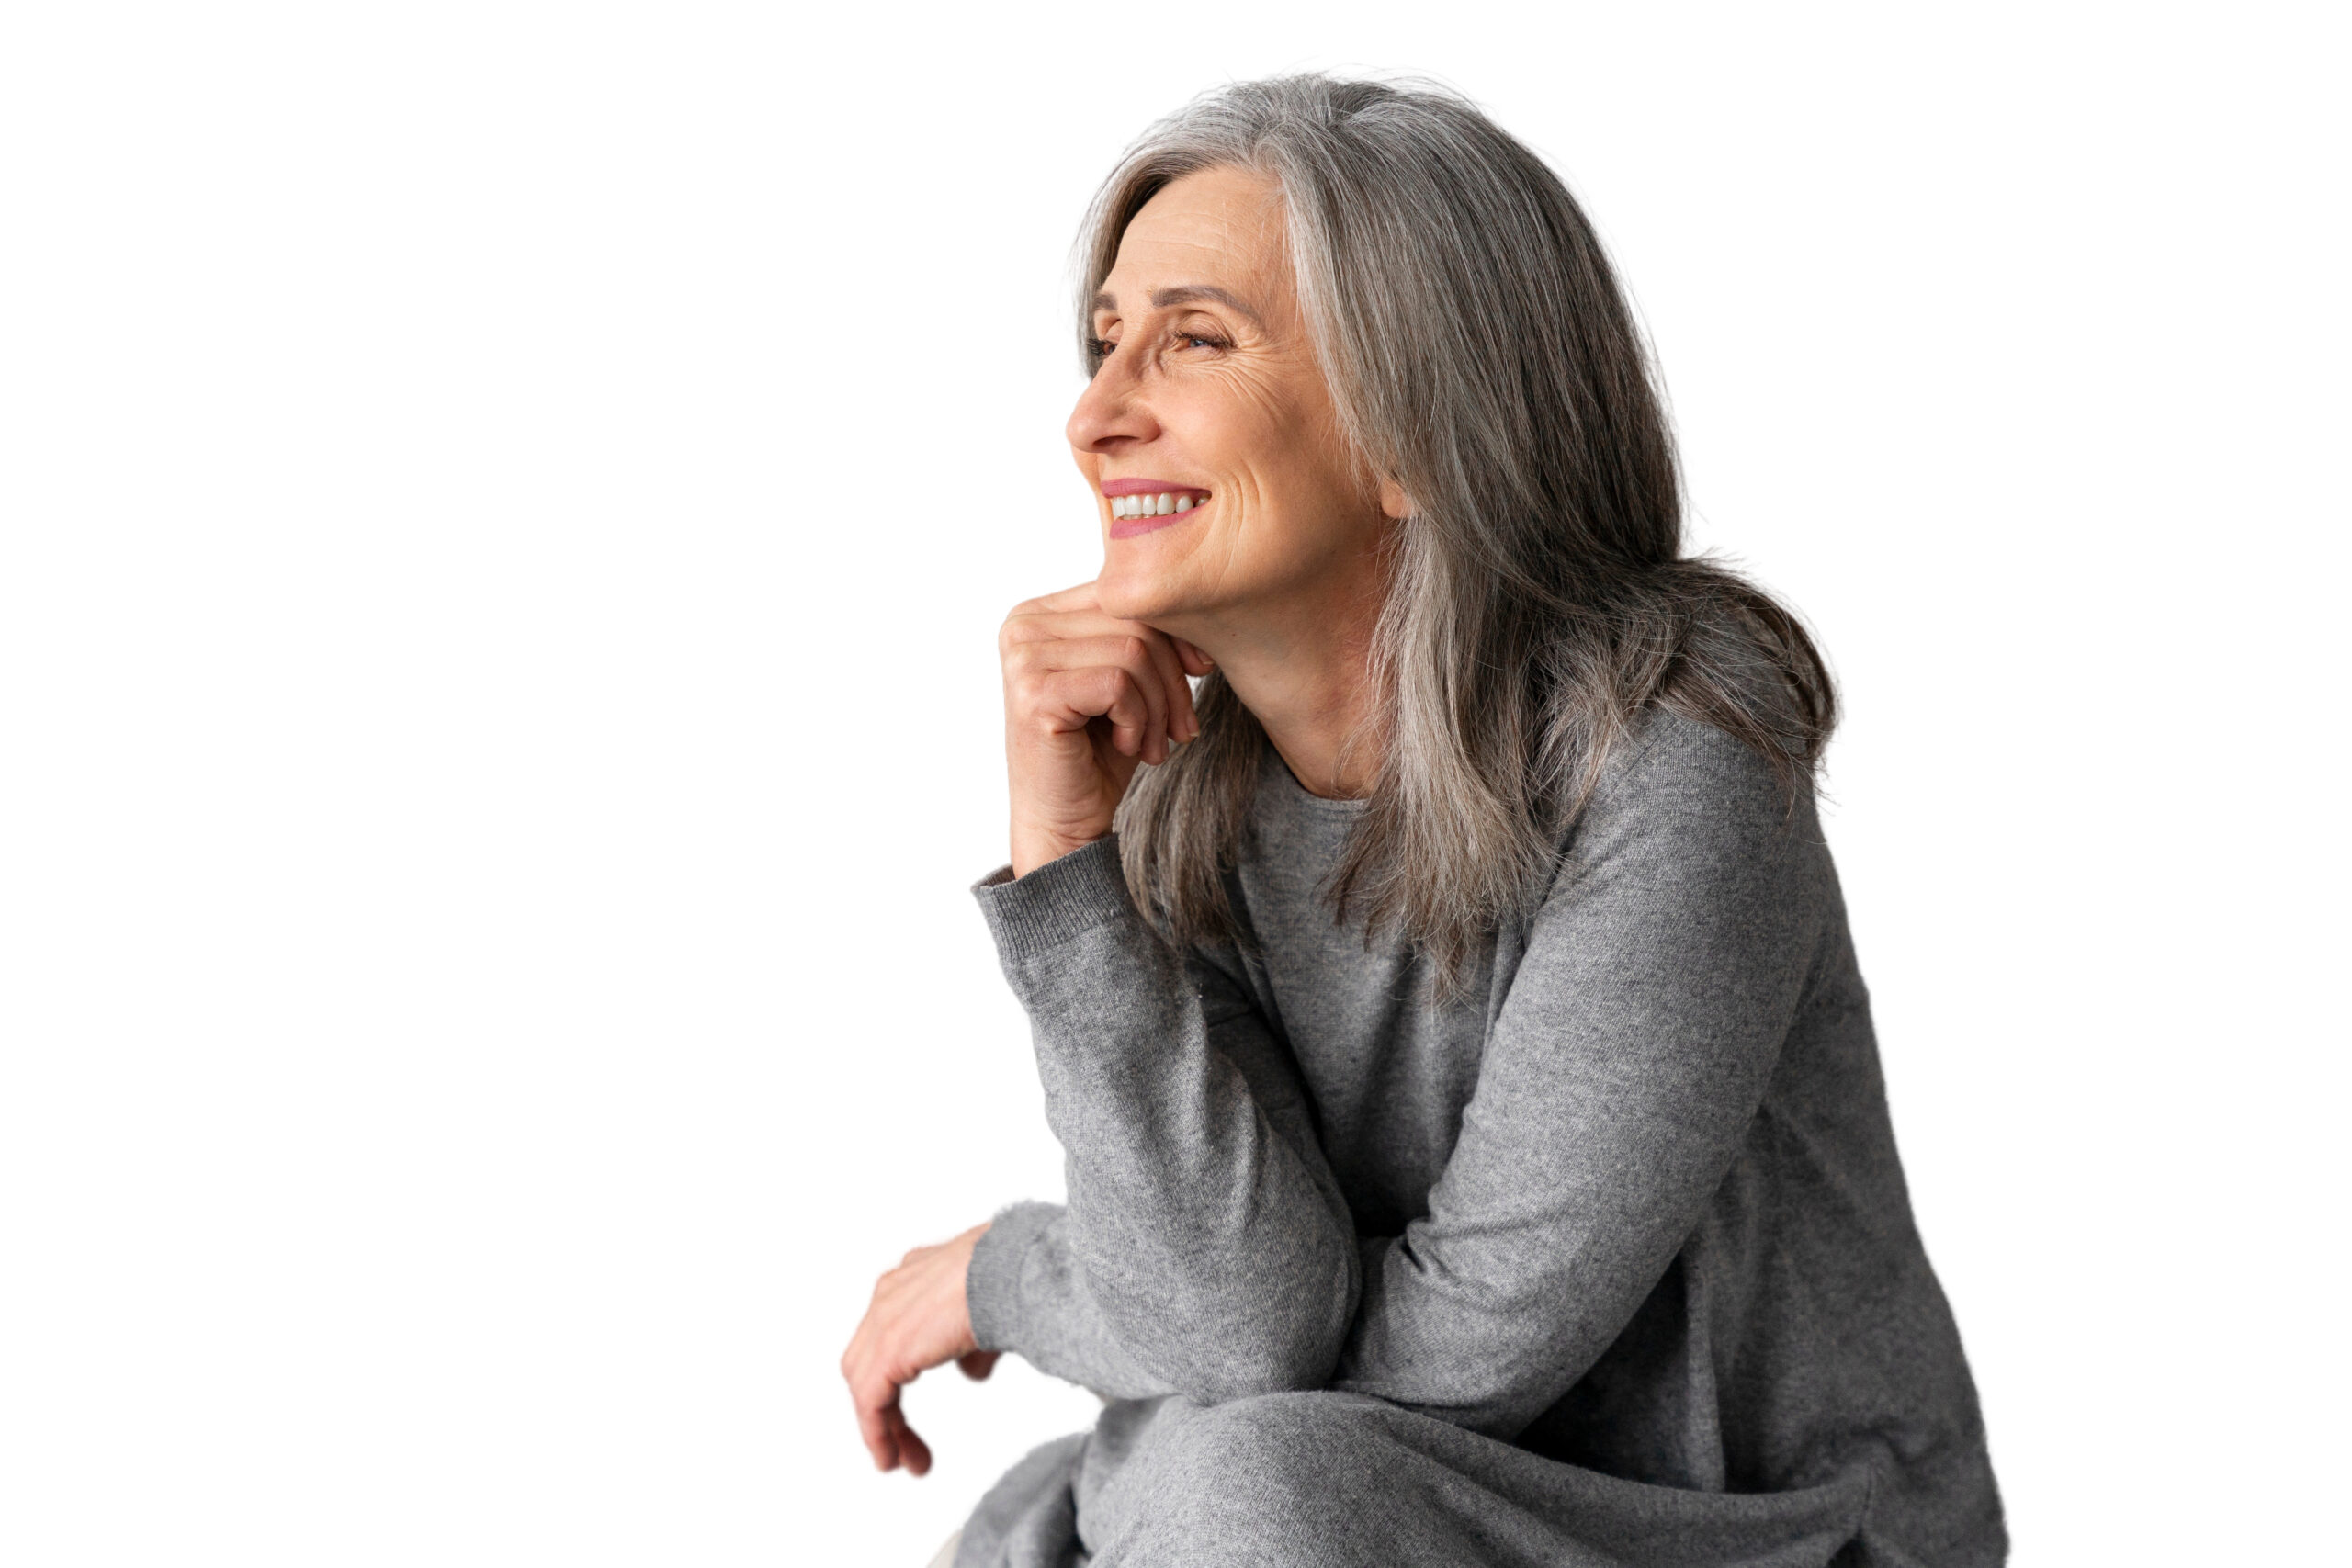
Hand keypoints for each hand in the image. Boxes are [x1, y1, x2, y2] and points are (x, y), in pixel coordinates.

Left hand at [839, 1222, 997, 1475]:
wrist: (1008, 1271)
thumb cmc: (1012, 1280)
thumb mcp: (990, 1315)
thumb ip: (973, 1346)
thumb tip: (973, 1373)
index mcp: (914, 1277)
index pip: (891, 1330)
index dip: (896, 1371)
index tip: (909, 1403)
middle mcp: (891, 1294)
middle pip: (870, 1359)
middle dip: (884, 1404)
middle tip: (902, 1441)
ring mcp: (883, 1320)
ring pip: (865, 1383)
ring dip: (883, 1426)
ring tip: (902, 1461)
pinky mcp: (886, 1352)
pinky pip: (870, 1403)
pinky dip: (878, 1434)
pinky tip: (893, 1459)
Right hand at [999, 584, 1214, 876]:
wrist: (1066, 822)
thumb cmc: (1099, 752)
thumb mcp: (1129, 679)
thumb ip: (1143, 633)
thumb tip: (1193, 601)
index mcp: (1041, 612)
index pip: (1126, 596)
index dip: (1174, 633)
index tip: (1199, 672)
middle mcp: (1023, 626)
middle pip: (1134, 620)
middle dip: (1171, 678)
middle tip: (1179, 729)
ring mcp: (1023, 658)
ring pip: (1133, 651)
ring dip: (1158, 706)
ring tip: (1152, 742)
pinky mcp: (1034, 694)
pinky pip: (1118, 684)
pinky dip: (1138, 719)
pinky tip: (1128, 745)